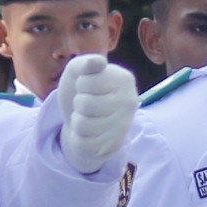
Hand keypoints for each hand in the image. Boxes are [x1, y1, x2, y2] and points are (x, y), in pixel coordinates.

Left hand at [60, 53, 137, 171]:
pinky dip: (79, 135)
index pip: (85, 82)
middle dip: (78, 103)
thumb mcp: (79, 71)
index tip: (88, 85)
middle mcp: (129, 103)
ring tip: (88, 116)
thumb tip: (99, 61)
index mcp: (124, 79)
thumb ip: (86, 63)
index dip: (80, 84)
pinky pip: (82, 141)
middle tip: (87, 103)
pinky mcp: (113, 145)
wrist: (89, 118)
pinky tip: (90, 131)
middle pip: (84, 104)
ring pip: (82, 124)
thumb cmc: (84, 89)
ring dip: (78, 119)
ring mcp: (123, 126)